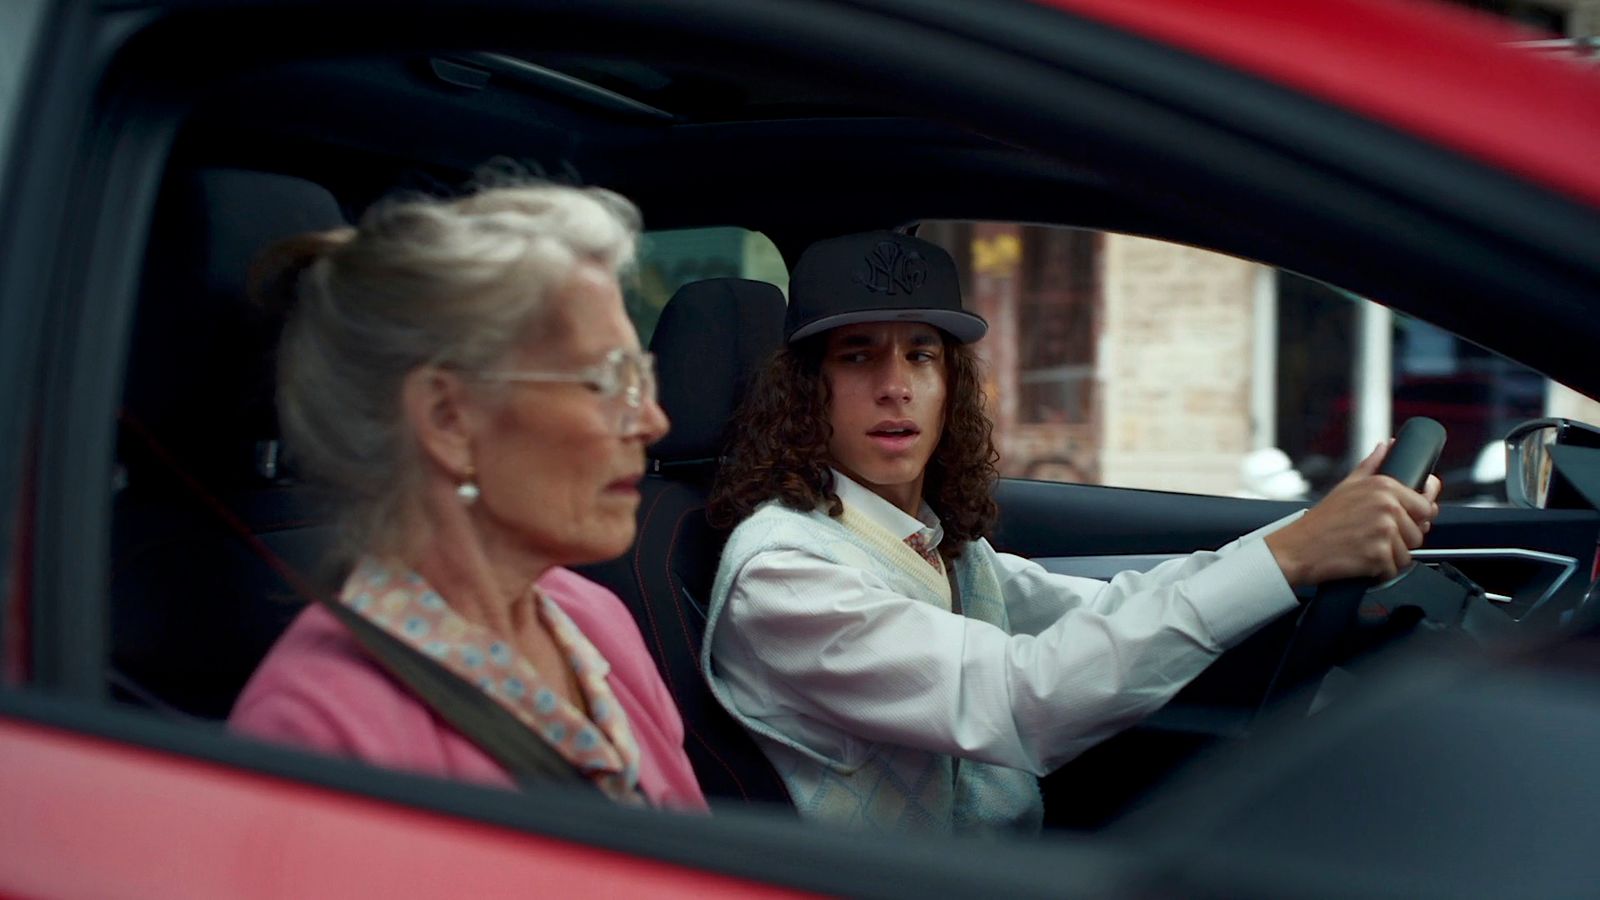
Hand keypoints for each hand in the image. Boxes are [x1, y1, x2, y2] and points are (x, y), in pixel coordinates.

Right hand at [1264, 441, 1441, 586]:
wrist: (1297, 548)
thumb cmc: (1320, 520)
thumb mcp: (1347, 485)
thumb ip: (1372, 465)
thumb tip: (1387, 447)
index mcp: (1385, 487)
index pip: (1427, 506)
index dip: (1418, 518)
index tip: (1407, 522)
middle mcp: (1388, 506)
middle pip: (1418, 534)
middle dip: (1400, 541)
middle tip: (1373, 538)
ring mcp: (1384, 531)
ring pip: (1408, 554)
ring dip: (1390, 558)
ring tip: (1365, 549)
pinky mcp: (1378, 555)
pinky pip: (1393, 570)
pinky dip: (1379, 572)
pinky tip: (1361, 562)